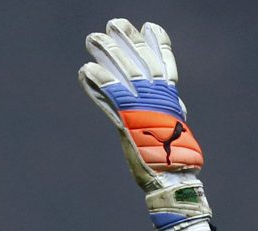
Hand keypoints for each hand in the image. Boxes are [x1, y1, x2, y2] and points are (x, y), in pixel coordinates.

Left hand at [79, 19, 211, 230]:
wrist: (172, 181)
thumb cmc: (171, 162)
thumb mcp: (169, 132)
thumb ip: (163, 114)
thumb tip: (172, 105)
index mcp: (170, 101)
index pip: (165, 65)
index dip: (158, 44)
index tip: (150, 26)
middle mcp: (158, 100)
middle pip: (141, 63)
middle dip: (127, 42)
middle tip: (114, 23)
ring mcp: (143, 110)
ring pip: (123, 75)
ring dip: (107, 55)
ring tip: (93, 39)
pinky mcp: (127, 123)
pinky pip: (110, 98)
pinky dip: (97, 84)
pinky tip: (85, 70)